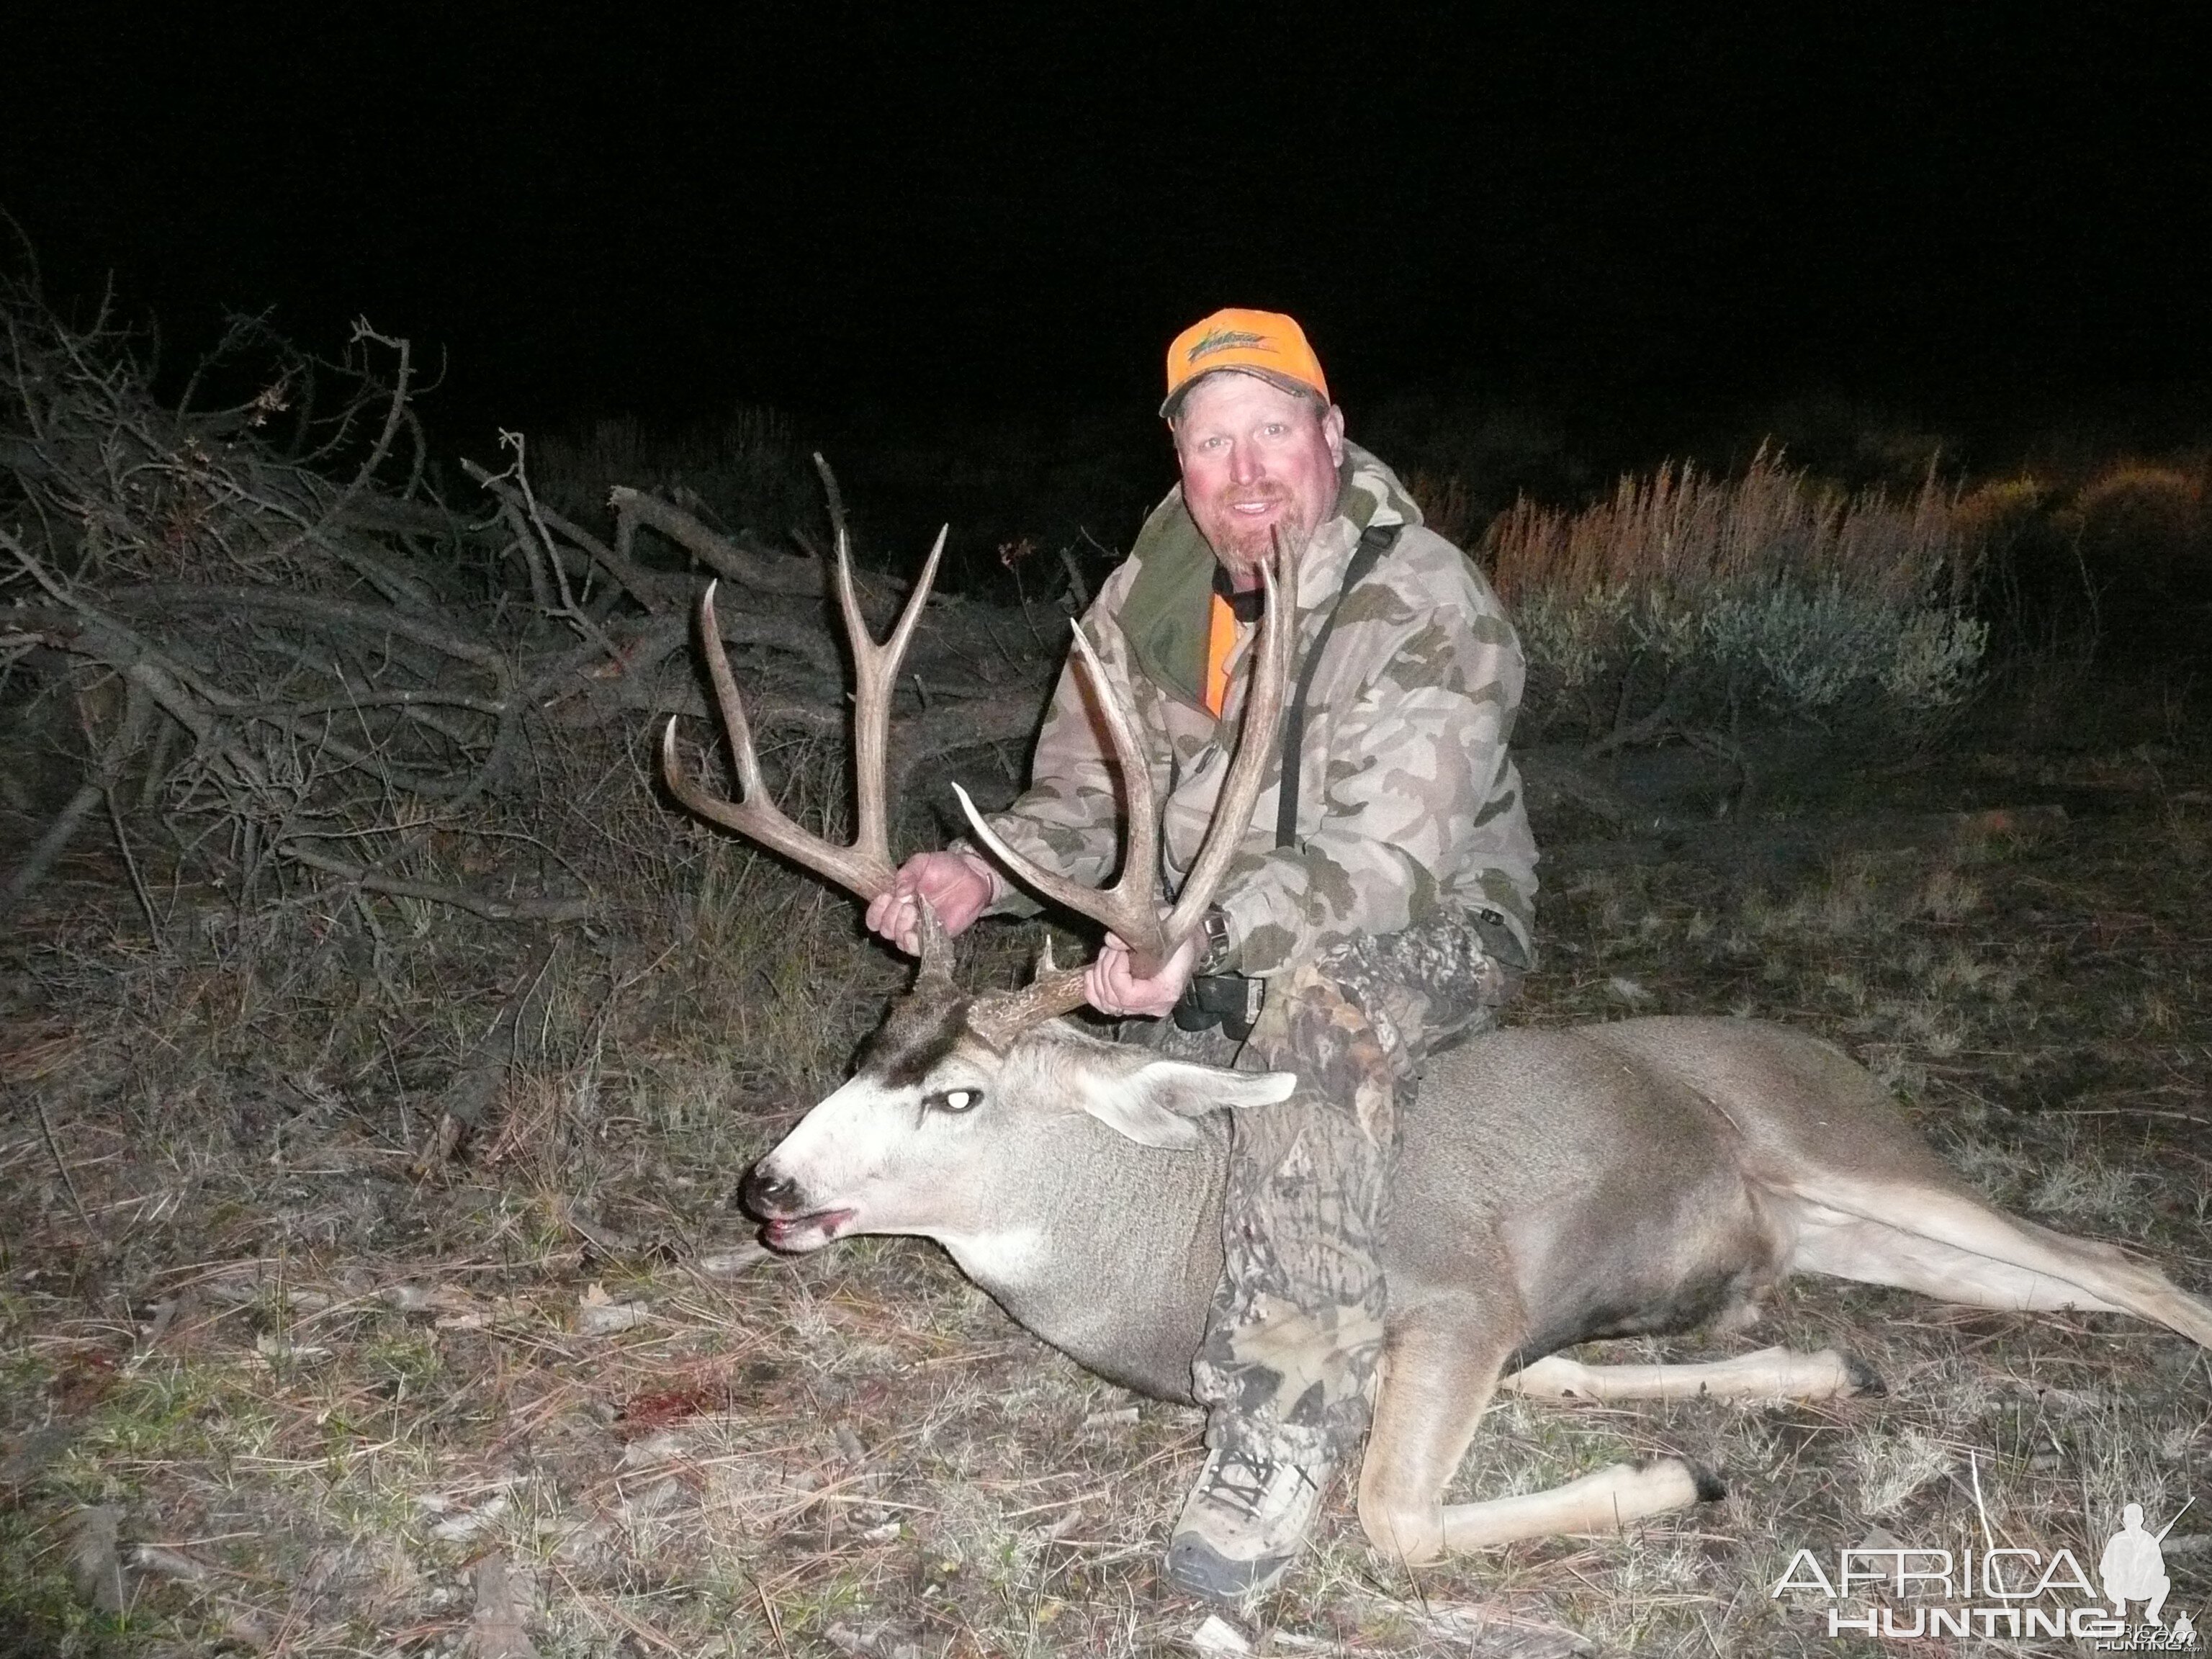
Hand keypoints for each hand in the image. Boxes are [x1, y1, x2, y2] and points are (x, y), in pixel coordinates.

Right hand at [865, 850, 998, 954]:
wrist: (971, 875)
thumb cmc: (945, 867)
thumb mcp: (922, 862)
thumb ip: (907, 872)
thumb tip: (898, 891)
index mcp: (897, 900)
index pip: (875, 915)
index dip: (875, 911)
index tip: (886, 896)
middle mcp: (905, 917)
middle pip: (886, 929)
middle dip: (890, 917)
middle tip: (906, 903)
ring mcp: (920, 928)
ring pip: (899, 941)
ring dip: (901, 928)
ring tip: (913, 910)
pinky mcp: (936, 936)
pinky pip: (918, 949)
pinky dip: (912, 943)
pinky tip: (915, 931)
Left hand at [1085, 929, 1199, 1018]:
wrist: (1187, 944)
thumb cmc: (1179, 935)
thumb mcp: (1164, 926)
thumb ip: (1140, 931)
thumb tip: (1111, 941)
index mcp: (1165, 992)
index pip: (1127, 995)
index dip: (1115, 971)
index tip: (1119, 950)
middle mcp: (1154, 1006)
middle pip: (1113, 999)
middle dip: (1105, 969)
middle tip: (1113, 948)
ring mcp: (1142, 1008)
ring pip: (1104, 1003)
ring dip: (1099, 975)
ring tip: (1109, 954)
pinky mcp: (1130, 1004)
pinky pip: (1103, 1004)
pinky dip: (1093, 988)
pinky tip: (1095, 971)